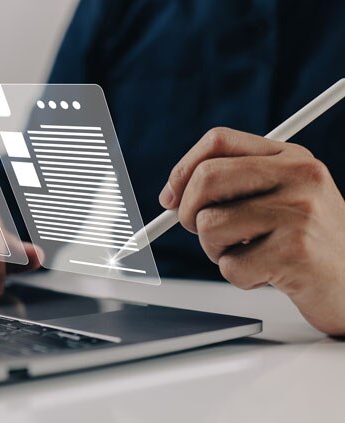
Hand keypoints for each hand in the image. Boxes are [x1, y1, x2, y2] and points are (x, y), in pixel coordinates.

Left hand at [160, 127, 344, 334]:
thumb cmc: (307, 243)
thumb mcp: (280, 198)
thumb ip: (232, 187)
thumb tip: (170, 197)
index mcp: (290, 156)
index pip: (218, 141)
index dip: (183, 170)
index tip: (170, 198)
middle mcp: (298, 175)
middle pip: (206, 178)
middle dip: (187, 212)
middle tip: (199, 232)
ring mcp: (298, 211)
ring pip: (210, 225)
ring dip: (215, 251)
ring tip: (248, 255)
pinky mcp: (295, 251)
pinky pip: (230, 265)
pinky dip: (238, 277)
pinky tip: (267, 275)